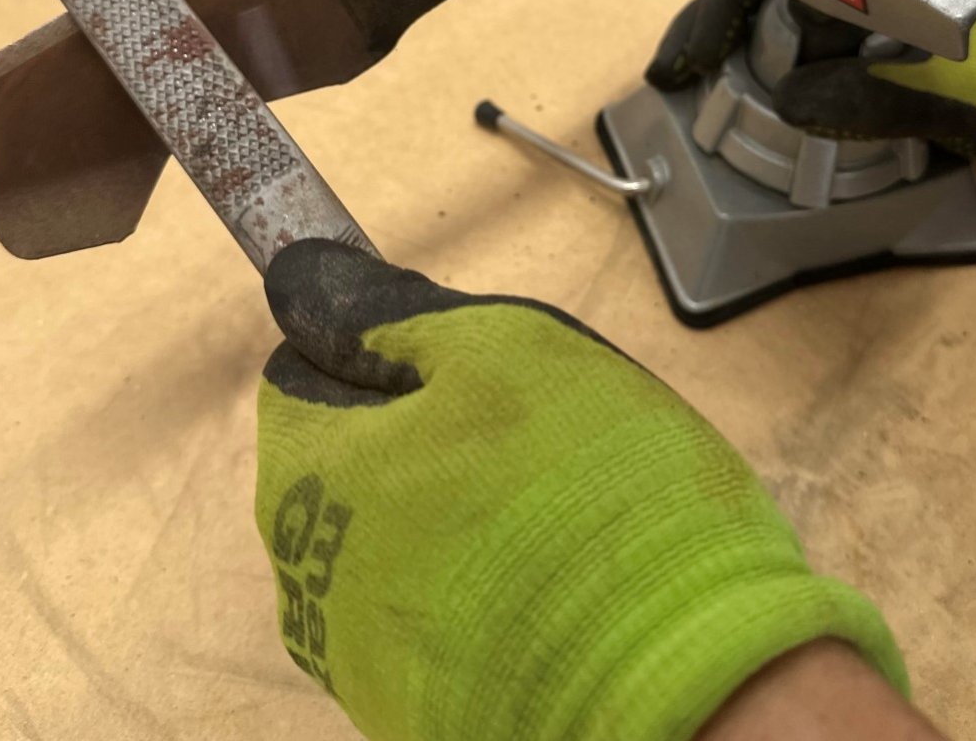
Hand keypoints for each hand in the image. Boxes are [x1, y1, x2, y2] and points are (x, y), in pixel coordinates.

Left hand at [255, 240, 905, 740]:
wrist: (676, 681)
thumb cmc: (583, 487)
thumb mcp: (492, 350)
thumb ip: (384, 313)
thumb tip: (299, 277)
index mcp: (308, 472)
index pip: (305, 368)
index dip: (389, 346)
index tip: (468, 360)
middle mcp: (305, 572)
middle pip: (353, 453)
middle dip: (429, 423)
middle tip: (528, 426)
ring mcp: (356, 652)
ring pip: (399, 526)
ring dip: (459, 497)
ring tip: (550, 501)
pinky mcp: (418, 702)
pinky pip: (435, 600)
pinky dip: (479, 572)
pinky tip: (550, 569)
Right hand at [648, 0, 975, 158]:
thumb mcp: (967, 99)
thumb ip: (883, 98)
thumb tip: (792, 100)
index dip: (728, 14)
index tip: (693, 59)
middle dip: (709, 20)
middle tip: (669, 70)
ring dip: (721, 27)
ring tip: (680, 67)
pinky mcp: (863, 11)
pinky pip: (793, 11)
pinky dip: (753, 36)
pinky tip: (728, 63)